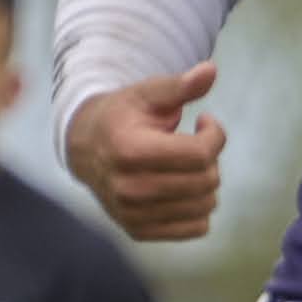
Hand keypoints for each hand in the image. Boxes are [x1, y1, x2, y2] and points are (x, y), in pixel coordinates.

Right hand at [73, 59, 226, 241]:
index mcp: (129, 150)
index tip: (205, 122)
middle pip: (206, 181)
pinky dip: (199, 207)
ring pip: (206, 206)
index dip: (215, 135)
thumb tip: (211, 70)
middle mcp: (128, 188)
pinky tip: (183, 187)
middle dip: (211, 158)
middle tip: (194, 144)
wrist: (86, 148)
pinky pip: (197, 228)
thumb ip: (179, 85)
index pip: (200, 154)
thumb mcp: (147, 94)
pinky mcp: (139, 231)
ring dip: (206, 183)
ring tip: (186, 164)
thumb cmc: (124, 116)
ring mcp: (132, 214)